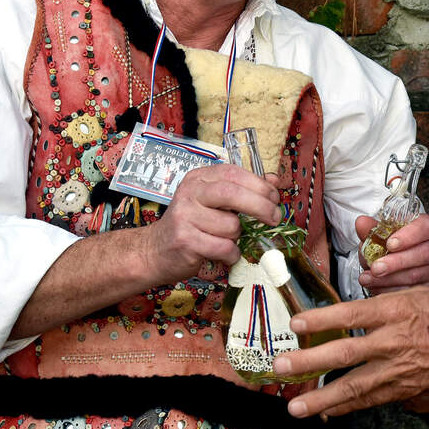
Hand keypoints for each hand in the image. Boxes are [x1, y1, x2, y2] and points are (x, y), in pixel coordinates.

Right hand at [138, 163, 281, 284]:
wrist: (154, 251)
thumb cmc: (191, 224)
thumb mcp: (214, 201)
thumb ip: (243, 190)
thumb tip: (275, 180)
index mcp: (199, 178)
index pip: (234, 173)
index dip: (260, 185)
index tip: (275, 198)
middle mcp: (190, 192)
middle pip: (232, 193)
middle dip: (260, 206)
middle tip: (274, 218)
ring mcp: (185, 216)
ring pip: (231, 226)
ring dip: (238, 237)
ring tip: (226, 239)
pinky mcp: (185, 241)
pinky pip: (223, 248)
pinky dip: (231, 254)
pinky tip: (224, 254)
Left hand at [272, 286, 428, 417]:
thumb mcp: (417, 292)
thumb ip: (383, 300)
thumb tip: (352, 306)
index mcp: (397, 310)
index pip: (352, 312)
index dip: (322, 319)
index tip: (296, 323)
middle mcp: (394, 341)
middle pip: (346, 352)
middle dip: (310, 361)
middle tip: (282, 366)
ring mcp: (398, 369)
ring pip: (354, 385)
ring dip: (322, 397)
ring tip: (295, 406)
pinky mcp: (403, 389)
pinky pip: (369, 400)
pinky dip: (346, 407)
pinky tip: (326, 412)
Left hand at [356, 213, 428, 292]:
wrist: (404, 258)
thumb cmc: (396, 242)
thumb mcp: (383, 233)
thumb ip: (373, 228)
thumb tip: (361, 223)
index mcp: (427, 228)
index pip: (424, 228)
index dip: (408, 236)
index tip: (390, 244)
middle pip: (423, 254)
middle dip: (396, 262)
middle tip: (375, 267)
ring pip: (417, 276)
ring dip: (389, 279)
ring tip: (368, 278)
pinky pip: (412, 291)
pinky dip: (391, 290)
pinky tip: (376, 287)